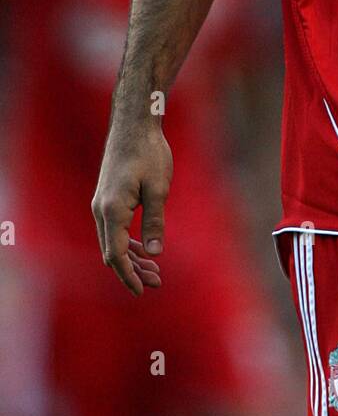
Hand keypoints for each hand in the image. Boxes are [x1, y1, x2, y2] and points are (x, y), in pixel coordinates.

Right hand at [92, 126, 172, 294]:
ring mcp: (101, 204)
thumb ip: (155, 222)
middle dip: (133, 271)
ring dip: (132, 258)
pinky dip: (128, 242)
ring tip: (154, 271)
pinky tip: (145, 249)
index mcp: (112, 211)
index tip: (142, 291)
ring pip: (113, 242)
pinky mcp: (107, 198)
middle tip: (157, 282)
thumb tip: (156, 254)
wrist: (133, 125)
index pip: (116, 255)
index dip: (129, 275)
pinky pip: (114, 229)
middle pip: (112, 252)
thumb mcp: (158, 188)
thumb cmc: (148, 153)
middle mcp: (100, 210)